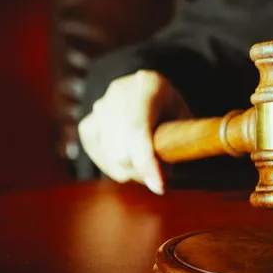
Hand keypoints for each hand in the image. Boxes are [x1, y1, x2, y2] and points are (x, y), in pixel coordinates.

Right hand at [77, 70, 190, 194]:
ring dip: (131, 170)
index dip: (146, 161)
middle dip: (144, 171)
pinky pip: (99, 157)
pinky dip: (114, 167)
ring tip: (148, 164)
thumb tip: (168, 169)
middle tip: (160, 177)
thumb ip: (183, 137)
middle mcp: (119, 93)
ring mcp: (100, 108)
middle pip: (122, 149)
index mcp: (149, 85)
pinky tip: (129, 163)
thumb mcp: (184, 114)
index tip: (159, 187)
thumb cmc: (169, 106)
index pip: (139, 129)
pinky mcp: (88, 124)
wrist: (143, 88)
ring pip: (111, 156)